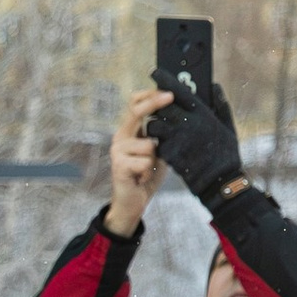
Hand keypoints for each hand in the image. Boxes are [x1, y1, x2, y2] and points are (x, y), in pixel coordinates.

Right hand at [103, 87, 169, 235]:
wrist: (132, 203)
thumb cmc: (146, 177)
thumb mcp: (158, 154)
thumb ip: (162, 138)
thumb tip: (178, 121)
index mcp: (129, 131)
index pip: (134, 105)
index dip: (149, 96)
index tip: (168, 92)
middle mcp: (120, 136)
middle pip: (136, 112)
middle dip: (154, 103)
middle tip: (170, 96)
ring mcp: (118, 150)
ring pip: (148, 144)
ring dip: (155, 160)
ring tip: (147, 171)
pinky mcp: (119, 165)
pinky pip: (145, 162)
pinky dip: (149, 173)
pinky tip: (142, 179)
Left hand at [150, 72, 244, 207]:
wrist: (221, 183)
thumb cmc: (226, 155)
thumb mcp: (228, 127)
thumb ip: (221, 105)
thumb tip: (214, 85)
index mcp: (202, 114)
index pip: (178, 90)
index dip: (164, 79)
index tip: (155, 72)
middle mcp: (188, 124)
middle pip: (161, 106)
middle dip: (156, 105)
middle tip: (156, 106)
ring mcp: (178, 140)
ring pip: (154, 125)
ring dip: (155, 125)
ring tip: (162, 128)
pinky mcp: (171, 155)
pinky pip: (158, 144)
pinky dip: (160, 144)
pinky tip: (167, 147)